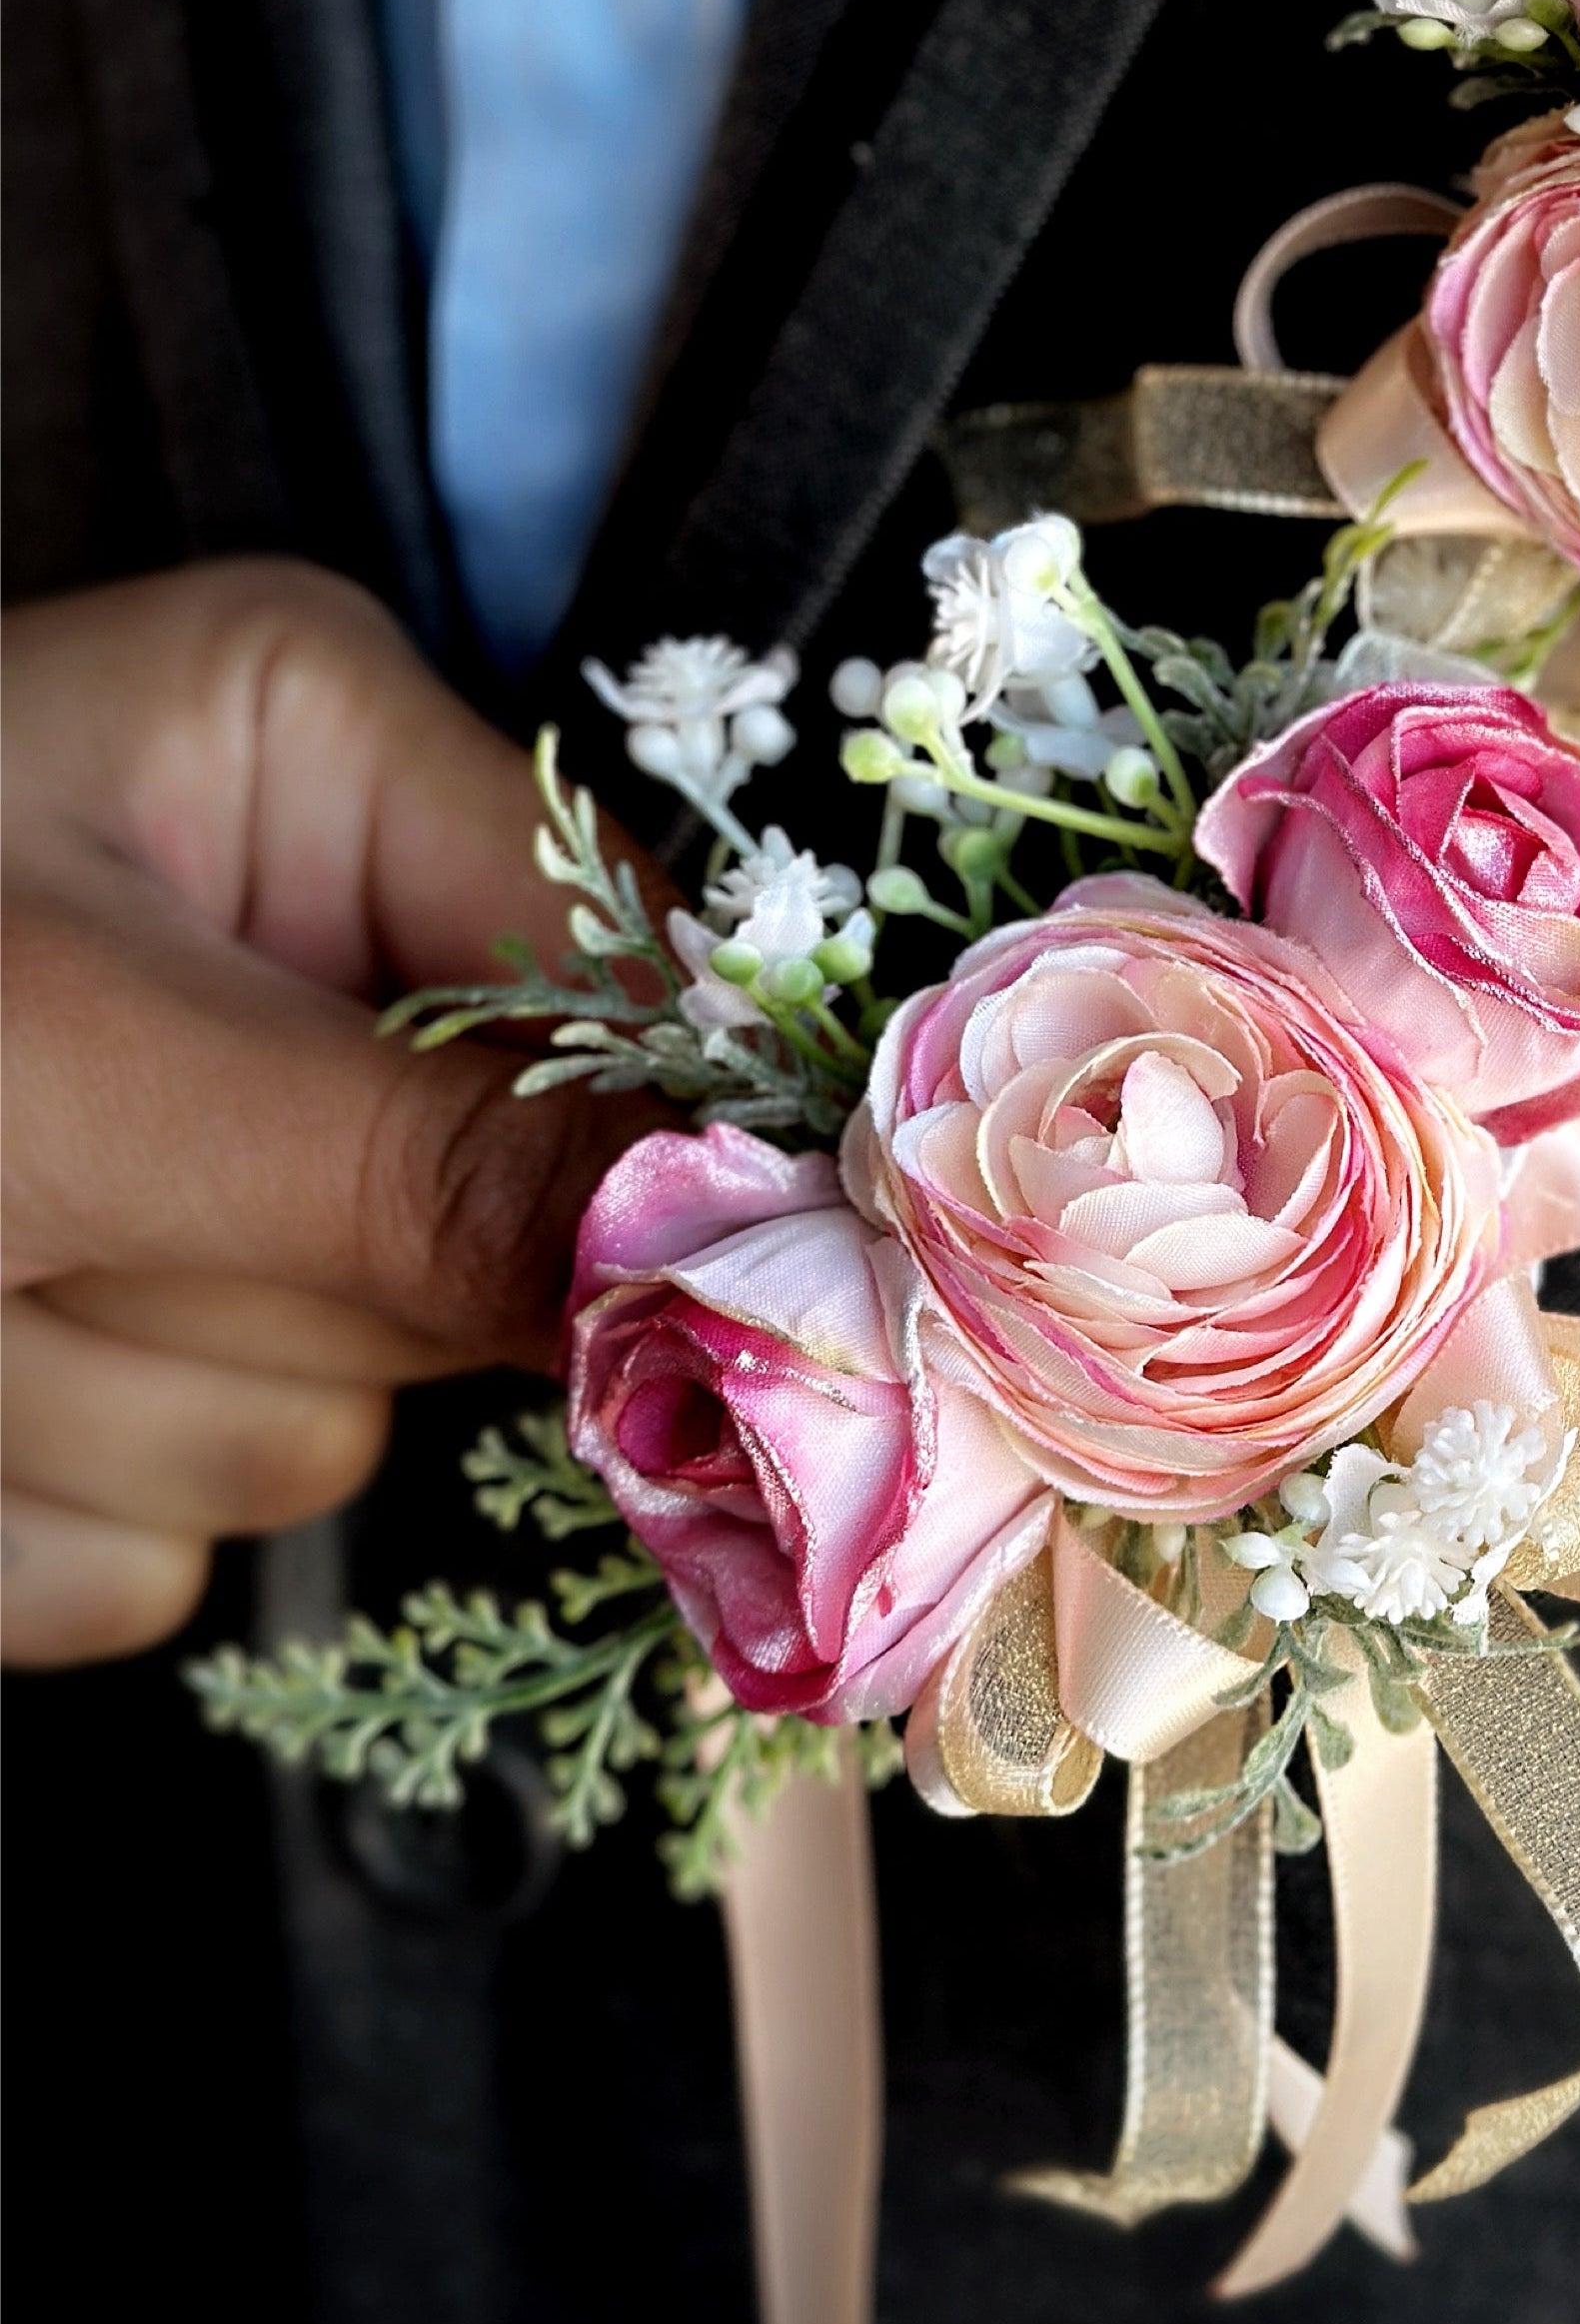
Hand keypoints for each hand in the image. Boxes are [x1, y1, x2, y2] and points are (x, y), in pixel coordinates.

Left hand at [2, 560, 636, 1664]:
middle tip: (28, 1232)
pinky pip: (155, 1554)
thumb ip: (419, 1162)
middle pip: (460, 1250)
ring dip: (79, 1423)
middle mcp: (277, 967)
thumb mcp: (67, 1062)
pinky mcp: (92, 1378)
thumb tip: (759, 1239)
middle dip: (228, 1299)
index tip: (670, 1298)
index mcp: (302, 770)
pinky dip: (3, 1518)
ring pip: (301, 1437)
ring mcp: (190, 1190)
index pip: (624, 983)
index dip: (634, 1154)